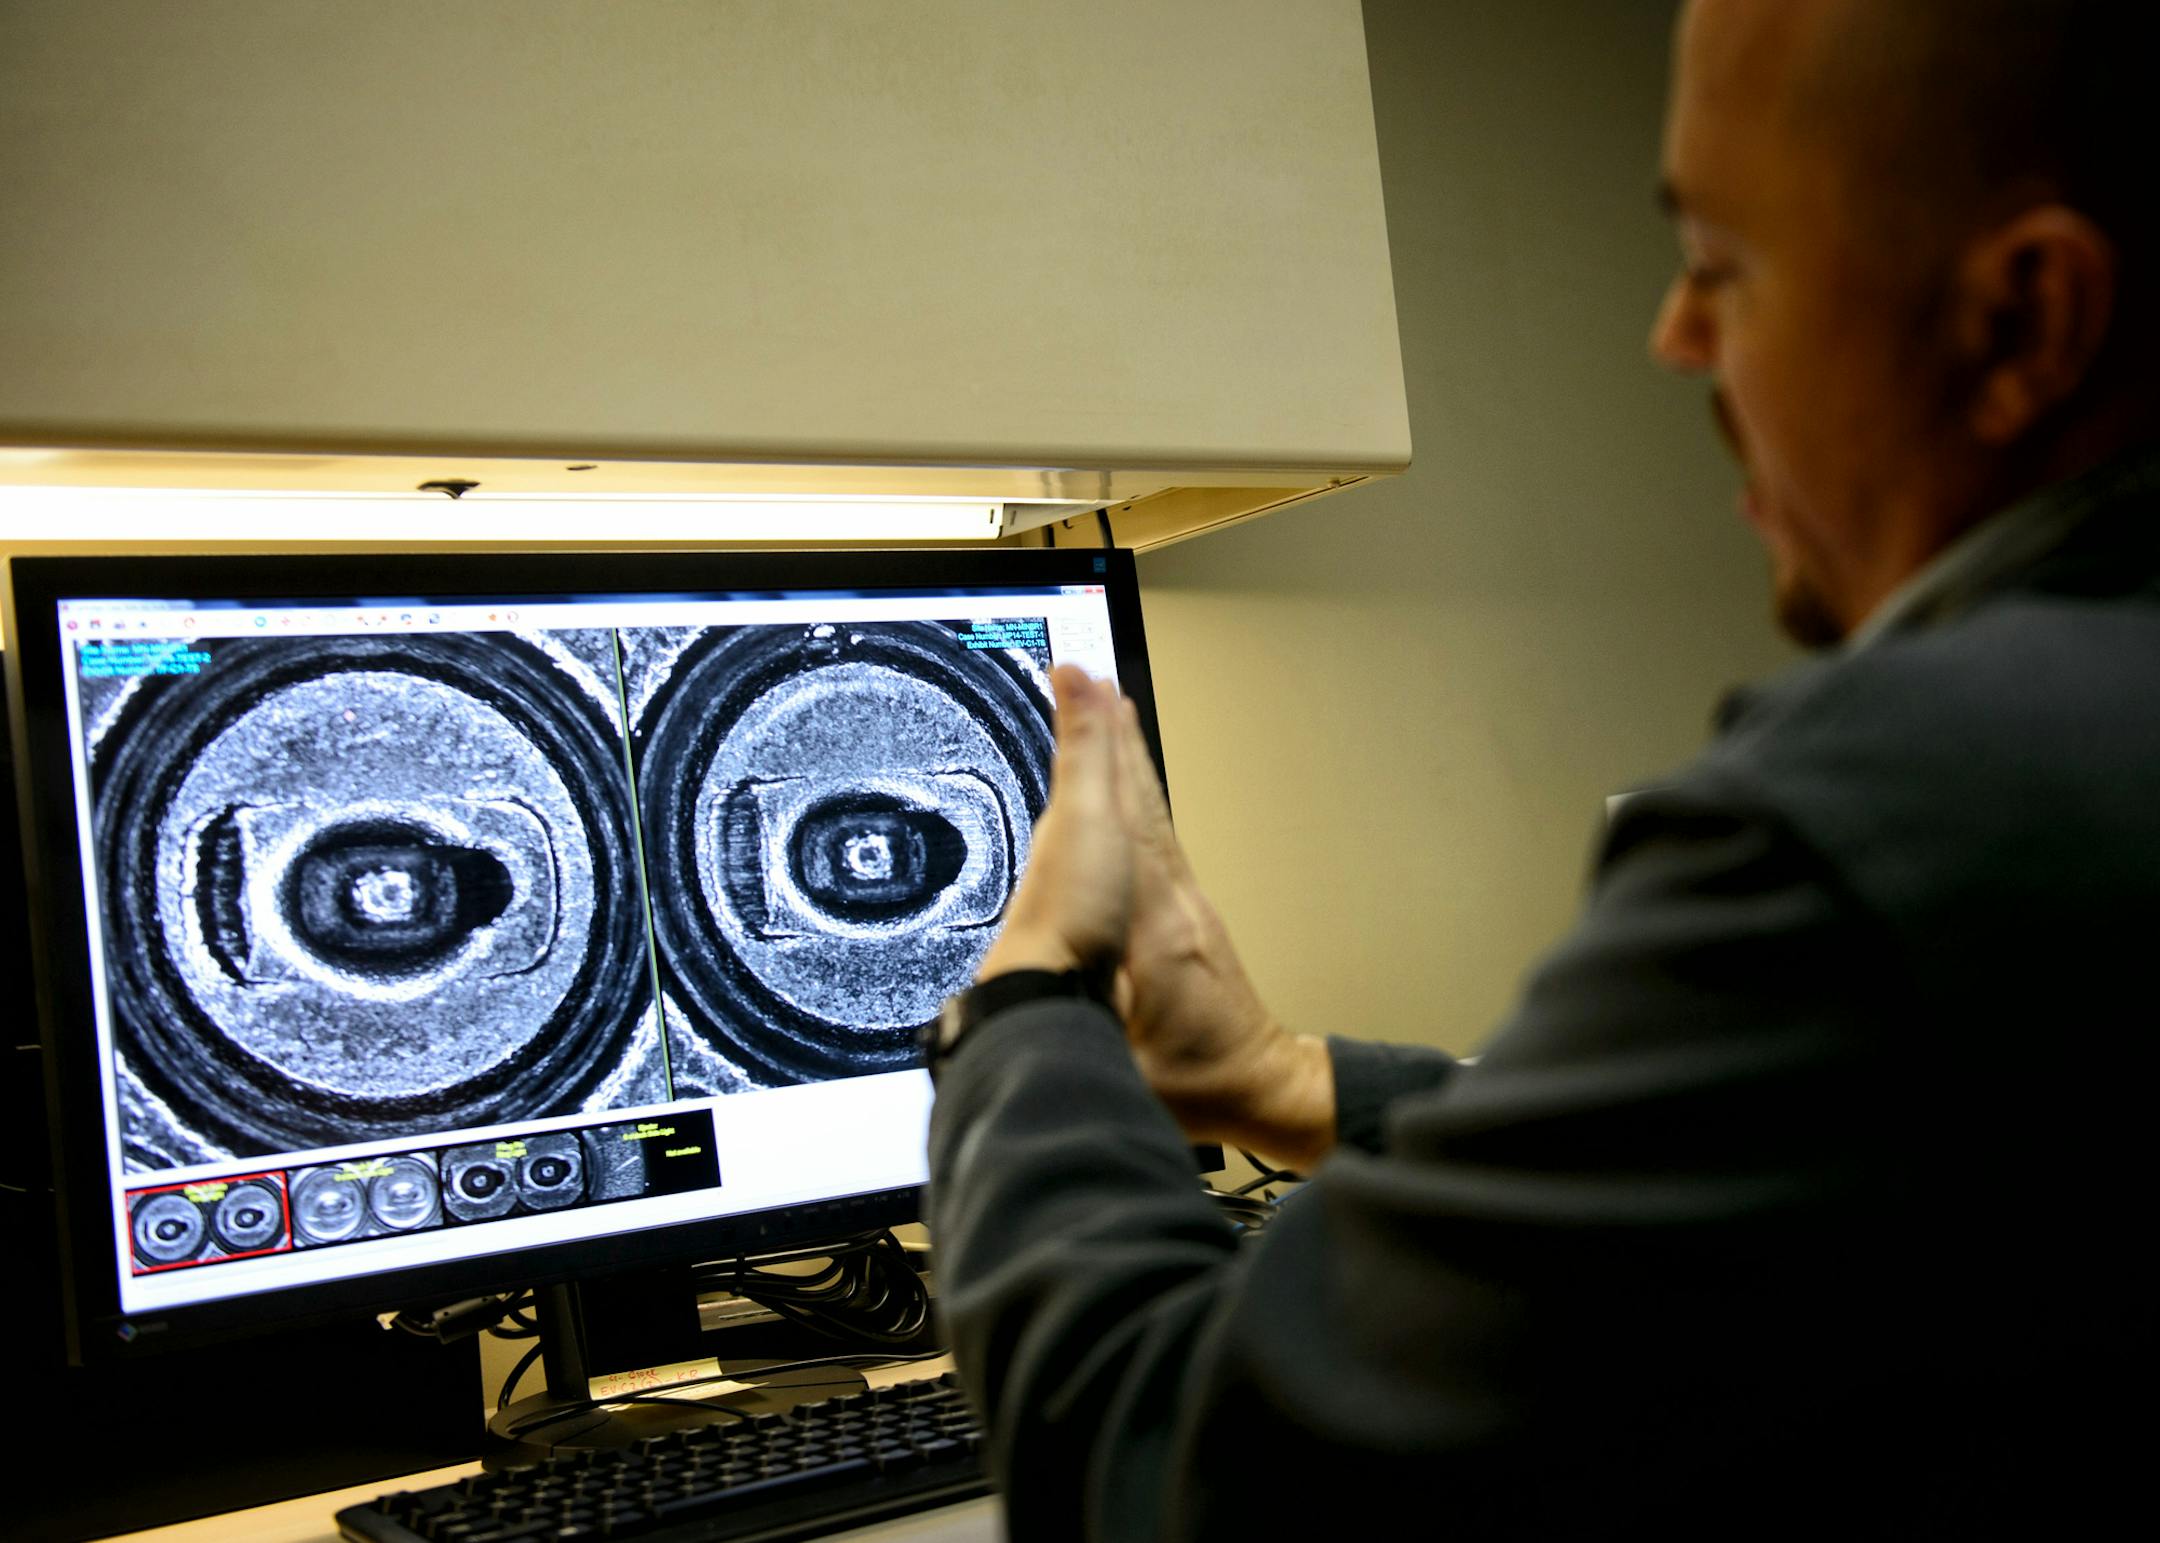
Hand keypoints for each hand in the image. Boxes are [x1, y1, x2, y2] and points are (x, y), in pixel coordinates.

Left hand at [974, 665, 1132, 981]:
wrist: (1059, 998)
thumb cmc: (1069, 908)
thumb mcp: (1085, 810)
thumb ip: (1084, 743)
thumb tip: (1069, 667)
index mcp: (1068, 818)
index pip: (1087, 752)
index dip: (1099, 717)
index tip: (1102, 682)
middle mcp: (1068, 850)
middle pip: (1090, 789)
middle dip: (1100, 754)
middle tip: (1107, 716)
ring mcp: (1080, 891)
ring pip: (1098, 833)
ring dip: (1107, 804)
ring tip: (1115, 785)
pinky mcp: (1096, 930)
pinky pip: (1111, 878)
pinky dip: (1118, 859)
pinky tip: (1116, 873)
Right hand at [1111, 700, 1335, 1170]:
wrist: (1261, 1087)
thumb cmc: (1193, 1080)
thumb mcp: (1117, 1057)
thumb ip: (1074, 1023)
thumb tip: (1027, 995)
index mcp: (1149, 917)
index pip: (1115, 808)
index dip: (1092, 747)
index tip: (1077, 687)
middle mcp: (1170, 895)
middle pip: (1135, 794)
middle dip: (1107, 733)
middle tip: (1086, 673)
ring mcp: (1183, 902)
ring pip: (1150, 810)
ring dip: (1127, 756)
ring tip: (1109, 705)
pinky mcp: (1188, 916)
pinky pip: (1160, 834)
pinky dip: (1142, 796)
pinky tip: (1133, 784)